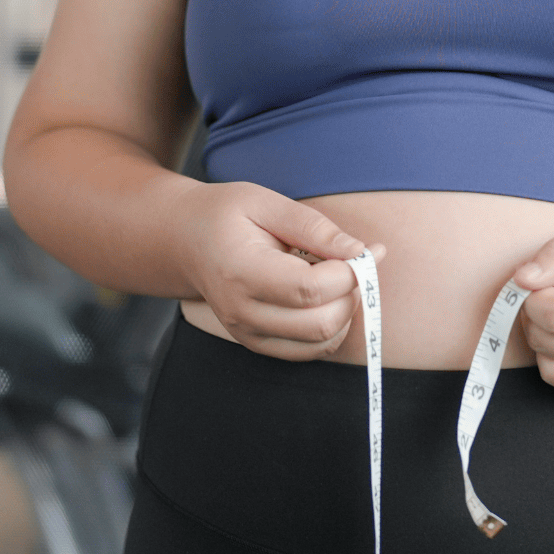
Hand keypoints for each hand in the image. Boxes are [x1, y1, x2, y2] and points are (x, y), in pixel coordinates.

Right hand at [180, 180, 380, 360]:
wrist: (185, 241)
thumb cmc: (226, 215)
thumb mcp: (267, 202)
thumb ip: (314, 227)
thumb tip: (361, 251)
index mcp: (241, 271)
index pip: (310, 289)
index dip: (350, 273)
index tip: (367, 250)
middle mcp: (241, 312)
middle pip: (320, 323)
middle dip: (353, 293)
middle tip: (354, 263)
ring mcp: (247, 334)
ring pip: (320, 343)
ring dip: (345, 312)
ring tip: (336, 277)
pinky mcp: (257, 344)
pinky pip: (310, 351)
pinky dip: (332, 327)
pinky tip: (326, 297)